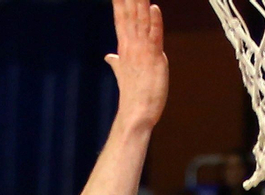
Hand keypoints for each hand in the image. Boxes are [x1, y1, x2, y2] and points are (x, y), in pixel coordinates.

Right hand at [105, 0, 166, 130]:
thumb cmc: (133, 95)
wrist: (136, 114)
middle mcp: (130, 45)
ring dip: (140, 3)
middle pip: (129, 14)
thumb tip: (109, 57)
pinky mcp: (153, 59)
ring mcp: (141, 51)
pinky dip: (155, 21)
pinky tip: (154, 8)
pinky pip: (155, 36)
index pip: (121, 18)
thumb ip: (116, 63)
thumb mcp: (124, 74)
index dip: (120, 1)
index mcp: (124, 47)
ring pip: (141, 20)